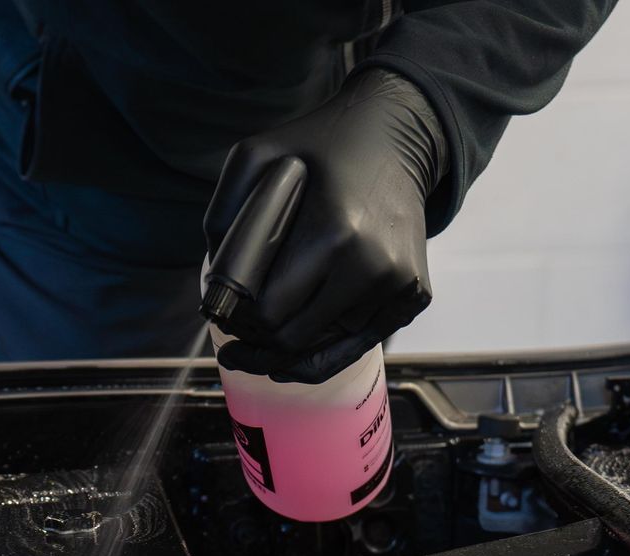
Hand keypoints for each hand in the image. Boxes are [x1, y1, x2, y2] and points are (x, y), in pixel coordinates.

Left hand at [205, 69, 446, 382]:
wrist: (399, 133)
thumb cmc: (321, 145)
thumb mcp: (257, 156)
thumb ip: (224, 216)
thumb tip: (214, 284)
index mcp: (335, 234)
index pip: (270, 314)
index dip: (240, 321)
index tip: (226, 316)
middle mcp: (373, 266)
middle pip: (295, 339)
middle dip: (261, 341)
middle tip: (238, 337)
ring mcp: (400, 284)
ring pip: (328, 347)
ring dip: (296, 343)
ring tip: (266, 336)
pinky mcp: (415, 294)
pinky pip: (360, 344)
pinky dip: (328, 347)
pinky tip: (296, 349)